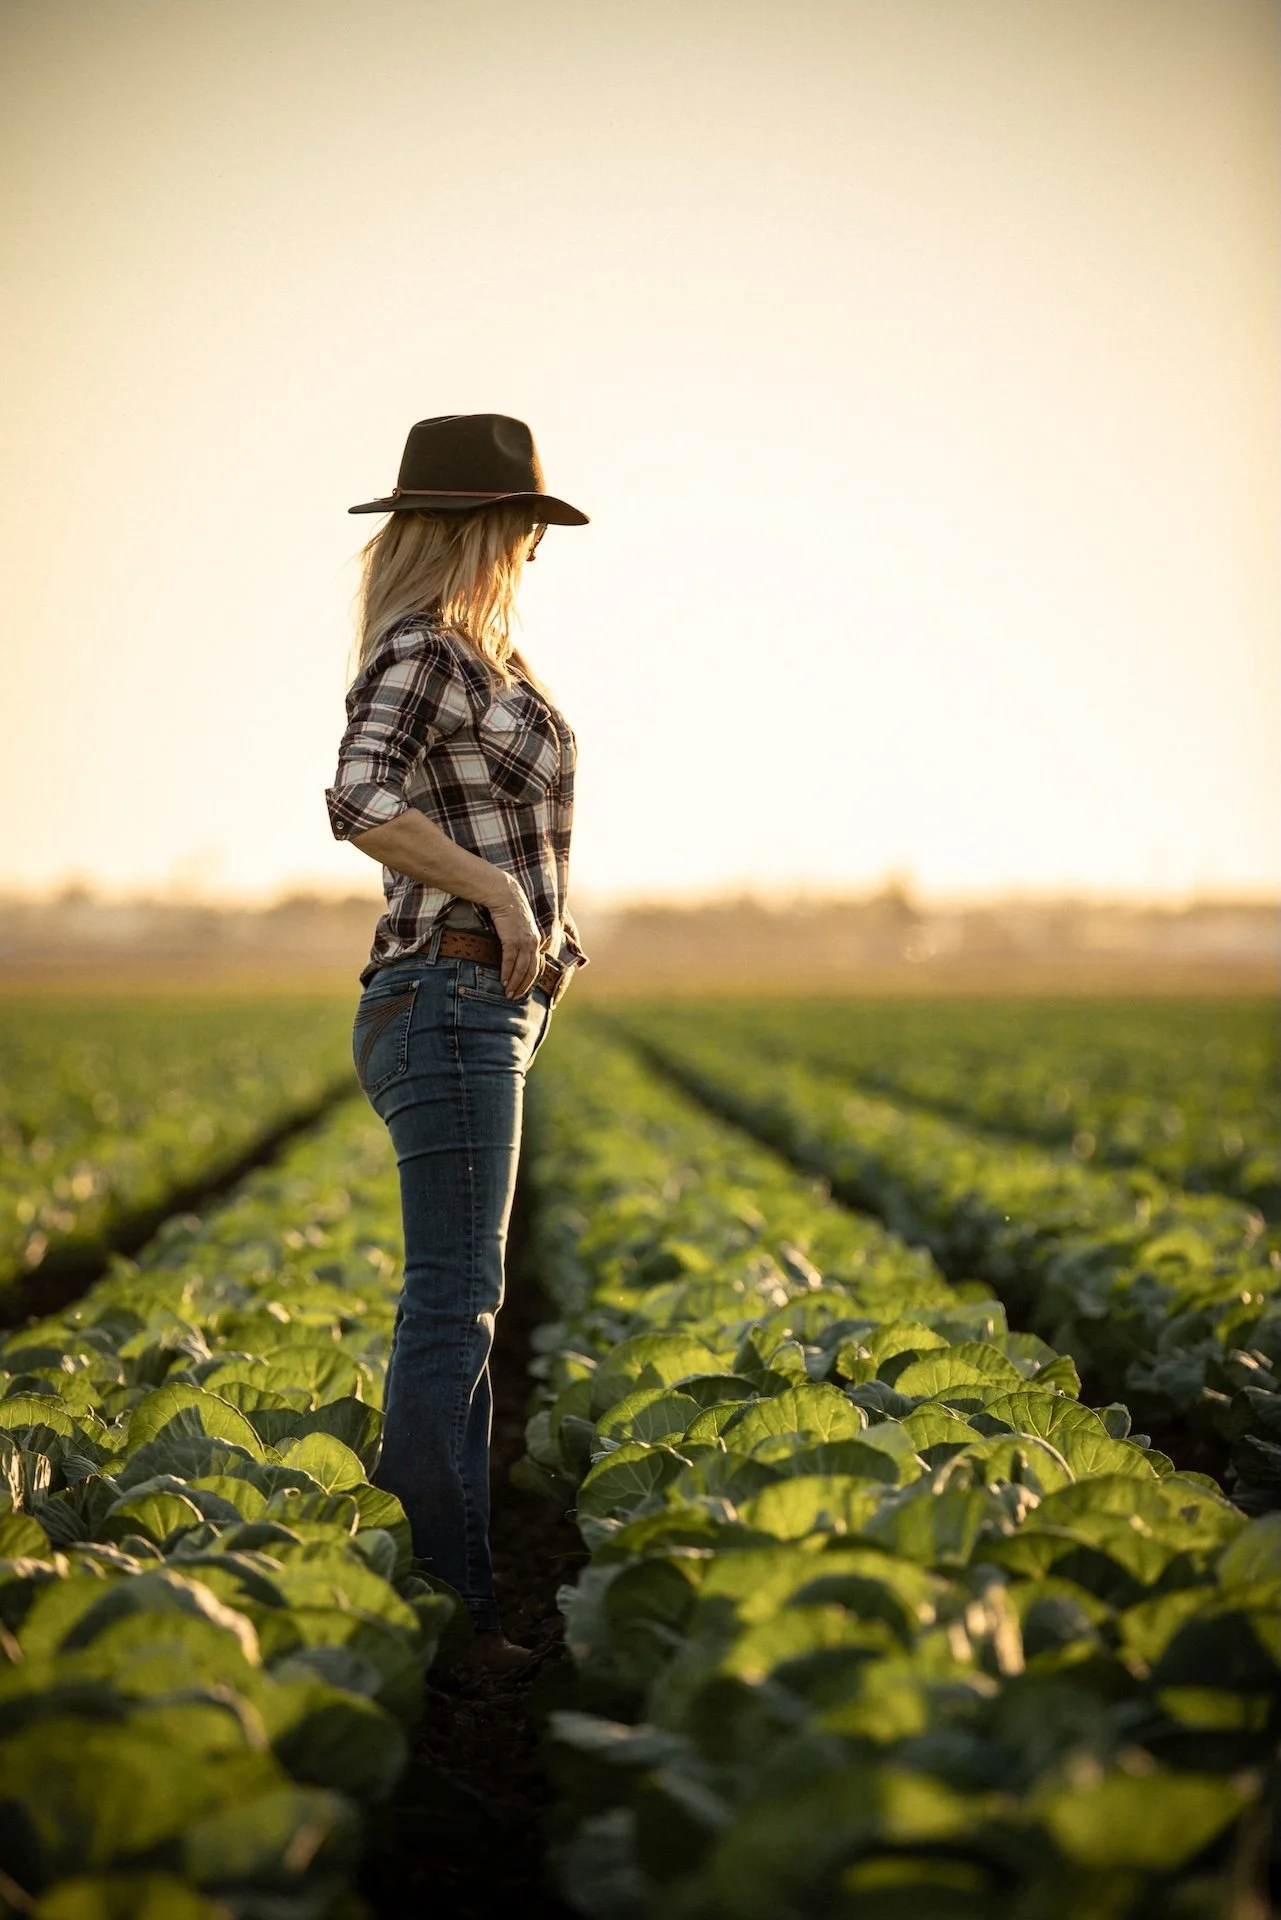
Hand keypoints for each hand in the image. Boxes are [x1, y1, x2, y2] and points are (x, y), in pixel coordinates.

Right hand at [487, 876, 541, 997]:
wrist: (505, 896)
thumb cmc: (511, 911)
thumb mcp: (521, 927)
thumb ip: (522, 940)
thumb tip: (517, 953)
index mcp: (537, 941)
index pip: (537, 966)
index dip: (531, 980)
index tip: (525, 991)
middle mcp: (534, 943)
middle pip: (531, 971)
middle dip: (523, 986)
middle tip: (515, 997)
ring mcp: (523, 942)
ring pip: (521, 969)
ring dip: (515, 983)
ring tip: (508, 993)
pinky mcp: (512, 940)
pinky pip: (510, 961)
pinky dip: (507, 972)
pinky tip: (503, 981)